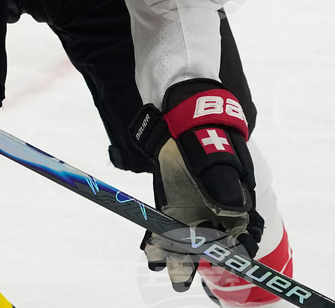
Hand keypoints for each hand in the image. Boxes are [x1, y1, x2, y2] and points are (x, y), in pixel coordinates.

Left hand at [130, 80, 260, 290]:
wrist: (180, 122)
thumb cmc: (207, 139)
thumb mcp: (219, 156)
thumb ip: (226, 182)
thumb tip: (235, 207)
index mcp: (237, 204)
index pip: (244, 236)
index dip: (236, 252)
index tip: (224, 259)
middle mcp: (215, 213)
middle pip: (212, 245)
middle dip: (199, 260)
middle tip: (183, 272)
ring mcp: (192, 212)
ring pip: (186, 241)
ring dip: (176, 255)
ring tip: (162, 265)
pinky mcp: (170, 207)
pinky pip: (164, 229)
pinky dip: (157, 241)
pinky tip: (149, 251)